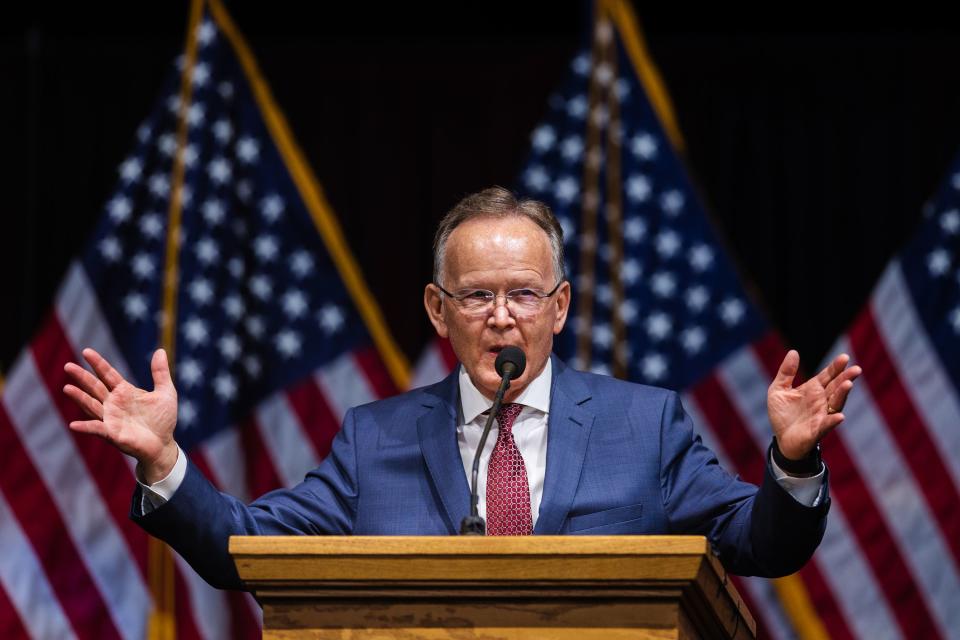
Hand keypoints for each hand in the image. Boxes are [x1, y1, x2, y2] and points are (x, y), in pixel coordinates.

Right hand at [63, 348, 178, 483]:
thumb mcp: (165, 392)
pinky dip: (86, 427)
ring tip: (67, 388)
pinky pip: (97, 429)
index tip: (86, 351)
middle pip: (95, 387)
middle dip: (82, 377)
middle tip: (68, 366)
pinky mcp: (112, 434)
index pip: (107, 374)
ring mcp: (110, 418)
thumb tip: (160, 350)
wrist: (163, 444)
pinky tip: (74, 425)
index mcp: (124, 391)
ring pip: (91, 405)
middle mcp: (113, 403)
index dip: (98, 363)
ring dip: (80, 398)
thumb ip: (160, 373)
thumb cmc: (163, 419)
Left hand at [767, 350, 861, 459]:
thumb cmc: (782, 414)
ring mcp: (821, 414)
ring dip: (842, 394)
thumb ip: (786, 372)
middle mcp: (821, 400)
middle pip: (836, 387)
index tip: (845, 357)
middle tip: (856, 369)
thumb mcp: (778, 390)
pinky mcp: (818, 429)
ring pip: (836, 403)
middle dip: (845, 378)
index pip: (827, 376)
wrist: (781, 439)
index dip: (836, 367)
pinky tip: (840, 416)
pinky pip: (828, 424)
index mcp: (812, 389)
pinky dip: (834, 420)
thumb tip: (794, 352)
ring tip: (848, 384)